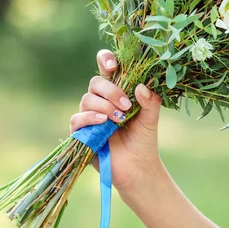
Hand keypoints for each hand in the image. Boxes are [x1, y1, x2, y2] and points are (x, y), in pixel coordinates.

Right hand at [69, 49, 163, 192]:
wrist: (137, 167)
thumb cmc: (144, 140)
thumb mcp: (151, 118)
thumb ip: (150, 101)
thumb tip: (142, 86)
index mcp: (115, 91)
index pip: (105, 68)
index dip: (105, 60)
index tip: (114, 66)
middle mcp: (99, 100)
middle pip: (95, 82)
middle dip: (110, 90)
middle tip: (126, 105)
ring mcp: (88, 115)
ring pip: (87, 99)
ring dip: (104, 106)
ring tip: (119, 119)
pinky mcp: (80, 131)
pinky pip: (77, 118)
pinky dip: (90, 118)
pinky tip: (104, 123)